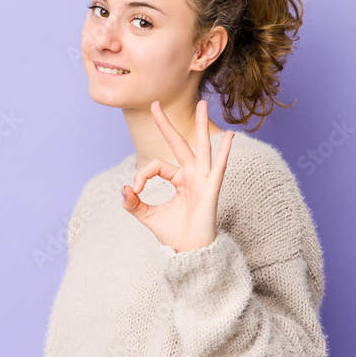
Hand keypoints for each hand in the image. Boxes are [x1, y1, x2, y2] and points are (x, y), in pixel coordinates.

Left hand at [121, 100, 233, 252]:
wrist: (189, 253)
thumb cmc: (174, 235)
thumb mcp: (148, 216)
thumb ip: (134, 203)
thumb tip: (124, 188)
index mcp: (179, 179)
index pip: (157, 165)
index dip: (143, 173)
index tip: (136, 190)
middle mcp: (192, 175)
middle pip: (179, 144)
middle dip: (166, 124)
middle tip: (155, 103)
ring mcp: (203, 180)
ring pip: (201, 147)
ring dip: (202, 125)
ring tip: (202, 104)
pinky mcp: (211, 190)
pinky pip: (219, 168)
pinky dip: (225, 152)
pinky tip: (230, 137)